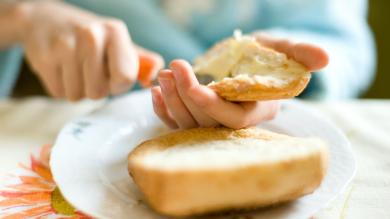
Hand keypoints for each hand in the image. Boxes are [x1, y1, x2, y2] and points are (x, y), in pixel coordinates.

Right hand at [18, 1, 162, 100]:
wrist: (45, 21)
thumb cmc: (90, 39)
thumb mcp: (118, 42)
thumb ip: (142, 61)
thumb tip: (155, 78)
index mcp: (115, 31)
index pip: (125, 78)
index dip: (119, 85)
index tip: (112, 75)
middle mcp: (91, 35)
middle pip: (99, 92)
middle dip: (96, 88)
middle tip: (89, 70)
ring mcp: (64, 45)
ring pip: (77, 96)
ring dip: (78, 89)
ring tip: (74, 68)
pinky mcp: (43, 57)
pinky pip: (59, 93)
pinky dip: (60, 87)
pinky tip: (60, 68)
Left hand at [152, 36, 327, 128]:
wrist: (247, 61)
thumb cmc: (265, 56)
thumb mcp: (282, 50)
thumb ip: (299, 54)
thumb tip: (324, 58)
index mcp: (257, 110)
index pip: (232, 119)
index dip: (211, 105)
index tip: (192, 84)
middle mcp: (234, 122)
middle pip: (206, 123)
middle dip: (186, 98)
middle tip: (173, 70)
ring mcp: (213, 121)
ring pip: (189, 124)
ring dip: (172, 101)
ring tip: (163, 76)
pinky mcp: (198, 116)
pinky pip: (177, 122)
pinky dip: (163, 110)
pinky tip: (154, 91)